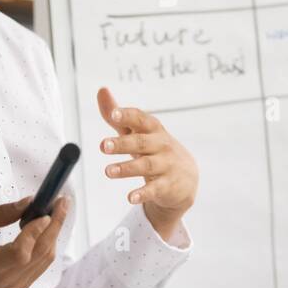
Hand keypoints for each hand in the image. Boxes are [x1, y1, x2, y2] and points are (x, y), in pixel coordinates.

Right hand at [0, 194, 70, 287]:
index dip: (36, 231)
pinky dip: (47, 244)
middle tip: (62, 202)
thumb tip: (29, 202)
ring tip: (55, 211)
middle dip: (56, 225)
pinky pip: (41, 264)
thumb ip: (0, 214)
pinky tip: (45, 228)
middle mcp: (7, 280)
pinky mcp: (21, 286)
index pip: (21, 252)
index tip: (45, 210)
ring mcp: (17, 285)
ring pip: (46, 258)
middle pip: (41, 253)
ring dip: (54, 234)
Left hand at [97, 87, 197, 234]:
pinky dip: (143, 193)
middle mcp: (161, 145)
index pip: (140, 119)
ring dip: (126, 168)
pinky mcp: (168, 186)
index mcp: (153, 129)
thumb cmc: (154, 149)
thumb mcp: (137, 131)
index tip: (113, 115)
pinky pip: (154, 189)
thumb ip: (117, 114)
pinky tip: (130, 198)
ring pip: (146, 166)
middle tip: (102, 146)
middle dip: (122, 144)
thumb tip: (101, 90)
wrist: (186, 178)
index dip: (127, 116)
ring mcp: (166, 165)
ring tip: (108, 171)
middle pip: (141, 143)